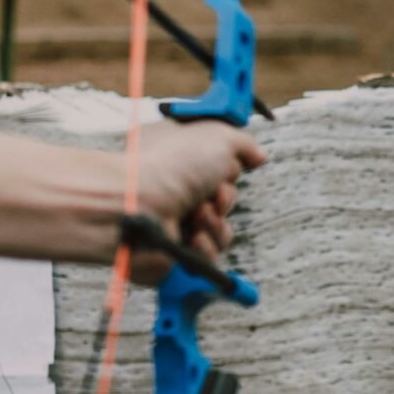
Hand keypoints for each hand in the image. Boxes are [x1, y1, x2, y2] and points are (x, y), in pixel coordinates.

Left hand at [130, 120, 265, 267]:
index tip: (227, 166)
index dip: (229, 167)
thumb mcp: (217, 136)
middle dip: (224, 198)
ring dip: (215, 224)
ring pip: (220, 230)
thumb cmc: (165, 167)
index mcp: (180, 157)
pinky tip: (191, 239)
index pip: (220, 165)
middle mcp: (175, 188)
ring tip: (196, 215)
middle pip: (223, 199)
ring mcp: (174, 221)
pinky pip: (208, 256)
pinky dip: (205, 248)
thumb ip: (244, 144)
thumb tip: (259, 155)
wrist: (134, 206)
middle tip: (210, 194)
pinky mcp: (174, 251)